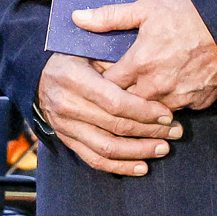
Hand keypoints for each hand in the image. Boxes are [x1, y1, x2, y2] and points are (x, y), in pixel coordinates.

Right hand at [37, 52, 181, 176]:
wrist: (41, 76)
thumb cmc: (75, 58)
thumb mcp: (92, 49)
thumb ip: (117, 62)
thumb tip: (151, 77)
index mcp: (73, 78)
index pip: (114, 102)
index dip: (144, 111)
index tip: (167, 114)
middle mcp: (66, 105)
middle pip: (115, 126)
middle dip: (150, 131)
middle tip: (176, 131)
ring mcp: (64, 126)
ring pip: (106, 148)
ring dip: (139, 151)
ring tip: (164, 148)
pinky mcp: (67, 140)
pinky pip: (94, 160)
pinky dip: (120, 167)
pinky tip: (142, 166)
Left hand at [74, 0, 216, 110]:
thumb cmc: (187, 15)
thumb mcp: (145, 9)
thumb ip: (109, 17)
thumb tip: (77, 17)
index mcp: (139, 64)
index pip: (107, 86)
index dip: (102, 82)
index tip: (101, 77)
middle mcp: (156, 86)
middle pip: (127, 104)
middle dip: (120, 99)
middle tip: (118, 89)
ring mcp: (179, 98)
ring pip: (152, 111)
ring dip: (145, 104)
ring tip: (144, 91)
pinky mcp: (199, 103)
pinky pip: (179, 110)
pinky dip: (172, 103)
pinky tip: (171, 91)